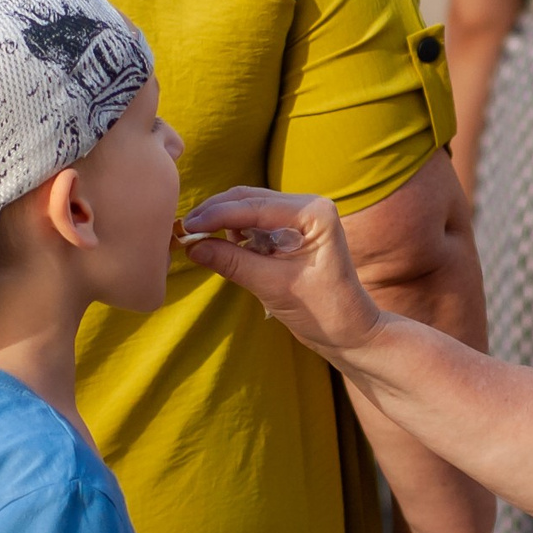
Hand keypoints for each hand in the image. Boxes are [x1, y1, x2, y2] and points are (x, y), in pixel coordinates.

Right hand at [180, 189, 386, 360]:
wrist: (350, 332)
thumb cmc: (325, 311)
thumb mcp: (274, 287)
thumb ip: (233, 262)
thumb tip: (192, 246)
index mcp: (314, 213)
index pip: (255, 206)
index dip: (216, 215)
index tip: (186, 227)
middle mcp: (308, 206)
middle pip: (249, 199)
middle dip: (215, 214)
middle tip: (182, 230)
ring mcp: (300, 217)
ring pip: (248, 209)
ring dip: (221, 222)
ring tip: (194, 239)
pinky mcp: (290, 232)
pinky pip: (254, 225)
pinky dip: (233, 233)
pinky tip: (216, 246)